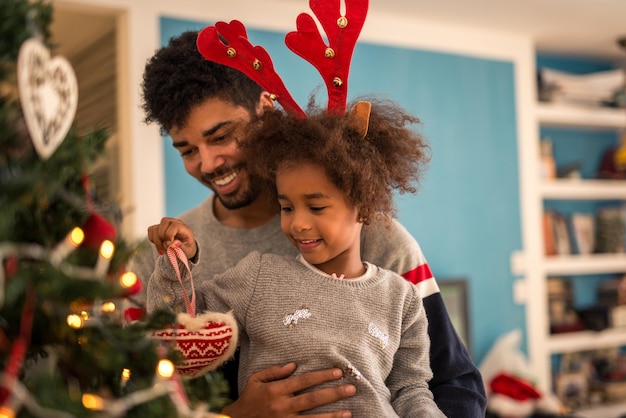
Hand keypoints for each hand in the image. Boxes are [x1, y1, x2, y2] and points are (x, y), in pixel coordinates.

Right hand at [147, 217, 196, 259]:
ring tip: (163, 249)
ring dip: (157, 241)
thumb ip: (181, 248)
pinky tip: (159, 245)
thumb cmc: (187, 249)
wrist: (184, 249)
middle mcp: (174, 223)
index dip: (170, 235)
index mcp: (184, 228)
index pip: (175, 225)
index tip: (170, 245)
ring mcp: (166, 225)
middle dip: (162, 237)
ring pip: (155, 228)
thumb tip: (171, 243)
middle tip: (166, 248)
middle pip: (164, 222)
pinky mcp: (158, 228)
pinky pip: (151, 230)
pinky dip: (153, 239)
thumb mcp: (188, 251)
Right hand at [222, 363, 355, 417]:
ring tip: (349, 412)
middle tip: (351, 389)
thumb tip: (294, 365)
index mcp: (276, 390)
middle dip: (333, 394)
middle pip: (313, 400)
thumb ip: (274, 371)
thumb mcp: (255, 380)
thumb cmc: (248, 399)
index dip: (322, 376)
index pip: (304, 381)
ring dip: (332, 416)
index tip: (338, 372)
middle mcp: (282, 406)